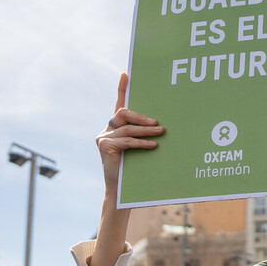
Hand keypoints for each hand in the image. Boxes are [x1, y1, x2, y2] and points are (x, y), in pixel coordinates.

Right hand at [95, 73, 163, 191]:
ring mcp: (103, 138)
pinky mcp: (104, 146)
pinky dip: (141, 143)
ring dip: (146, 130)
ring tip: (161, 132)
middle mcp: (107, 130)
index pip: (118, 105)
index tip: (126, 74)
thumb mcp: (140, 150)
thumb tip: (163, 126)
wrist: (121, 192)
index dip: (121, 89)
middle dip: (141, 116)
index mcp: (115, 128)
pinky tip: (153, 146)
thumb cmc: (134, 172)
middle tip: (158, 123)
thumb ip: (143, 136)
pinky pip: (127, 141)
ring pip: (127, 128)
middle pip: (123, 113)